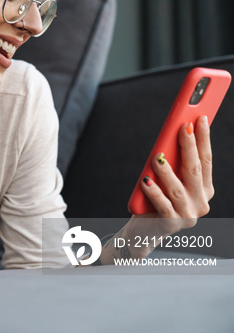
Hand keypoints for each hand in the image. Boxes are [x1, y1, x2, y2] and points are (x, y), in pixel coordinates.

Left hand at [128, 116, 212, 249]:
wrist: (144, 232)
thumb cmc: (155, 200)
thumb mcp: (168, 179)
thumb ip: (173, 163)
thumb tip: (172, 134)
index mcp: (204, 190)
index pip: (206, 160)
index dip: (204, 139)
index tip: (201, 118)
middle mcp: (201, 203)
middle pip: (195, 170)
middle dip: (190, 146)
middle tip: (183, 127)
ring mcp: (188, 215)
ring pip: (178, 188)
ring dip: (167, 170)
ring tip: (157, 157)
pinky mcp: (171, 224)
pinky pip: (162, 205)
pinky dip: (154, 192)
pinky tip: (145, 181)